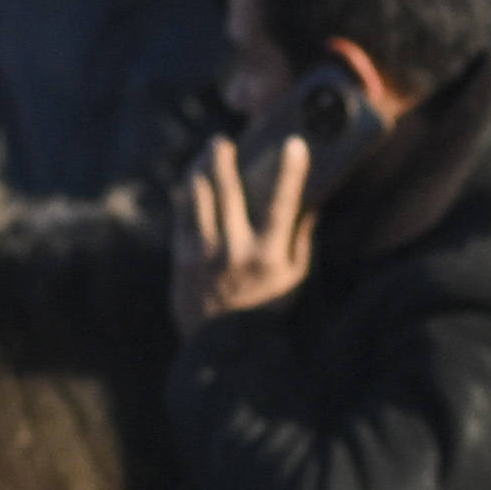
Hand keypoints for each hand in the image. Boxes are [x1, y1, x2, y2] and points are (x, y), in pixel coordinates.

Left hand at [166, 133, 317, 327]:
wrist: (223, 350)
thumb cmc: (267, 311)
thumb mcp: (294, 279)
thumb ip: (300, 240)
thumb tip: (310, 203)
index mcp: (268, 256)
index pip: (282, 205)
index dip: (290, 172)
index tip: (294, 143)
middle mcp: (234, 251)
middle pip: (228, 191)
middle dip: (224, 159)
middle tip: (222, 140)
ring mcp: (204, 255)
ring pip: (197, 198)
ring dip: (199, 171)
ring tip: (204, 155)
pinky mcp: (182, 260)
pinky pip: (180, 217)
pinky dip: (184, 196)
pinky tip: (188, 184)